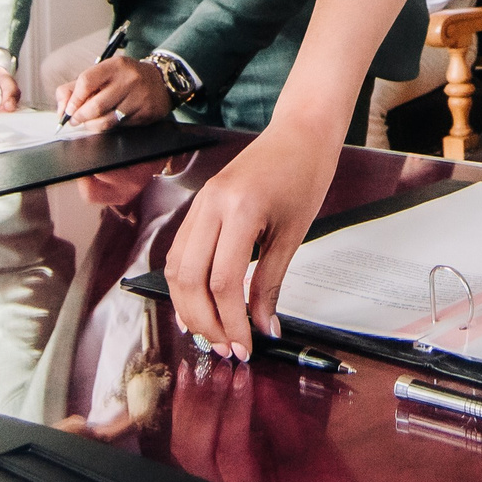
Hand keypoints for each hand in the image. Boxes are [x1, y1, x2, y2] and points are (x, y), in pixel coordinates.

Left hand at [56, 55, 174, 127]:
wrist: (160, 81)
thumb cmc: (123, 79)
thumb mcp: (102, 74)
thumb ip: (76, 87)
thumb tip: (61, 109)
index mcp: (114, 65)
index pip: (86, 81)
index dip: (73, 99)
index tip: (68, 109)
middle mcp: (129, 79)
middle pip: (95, 105)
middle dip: (79, 117)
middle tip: (74, 120)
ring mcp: (139, 97)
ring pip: (106, 120)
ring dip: (92, 126)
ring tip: (88, 123)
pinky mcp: (146, 112)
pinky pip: (120, 126)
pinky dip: (110, 127)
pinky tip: (110, 121)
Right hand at [163, 118, 343, 358]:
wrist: (299, 132)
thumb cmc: (305, 174)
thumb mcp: (294, 234)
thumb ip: (272, 283)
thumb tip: (263, 327)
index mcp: (241, 209)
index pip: (224, 281)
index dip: (232, 321)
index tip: (246, 347)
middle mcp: (211, 204)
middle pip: (190, 278)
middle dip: (205, 321)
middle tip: (226, 349)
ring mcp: (200, 203)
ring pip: (176, 267)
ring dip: (189, 307)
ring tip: (212, 334)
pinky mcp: (198, 205)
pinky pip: (180, 251)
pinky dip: (186, 283)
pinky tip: (199, 304)